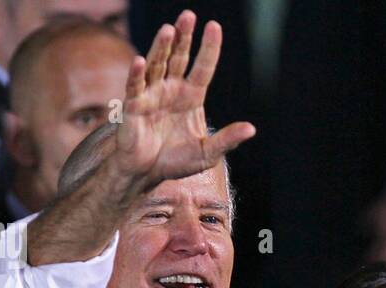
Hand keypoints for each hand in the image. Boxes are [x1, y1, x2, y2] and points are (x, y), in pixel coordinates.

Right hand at [113, 12, 254, 190]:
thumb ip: (227, 140)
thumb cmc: (176, 161)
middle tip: (189, 15)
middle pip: (179, 57)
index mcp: (191, 97)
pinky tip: (140, 61)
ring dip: (162, 47)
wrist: (147, 174)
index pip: (202, 67)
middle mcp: (171, 90)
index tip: (214, 26)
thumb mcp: (207, 153)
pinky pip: (135, 87)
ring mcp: (151, 95)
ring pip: (157, 65)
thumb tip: (251, 129)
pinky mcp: (133, 106)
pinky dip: (137, 74)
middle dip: (184, 37)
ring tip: (169, 30)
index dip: (209, 47)